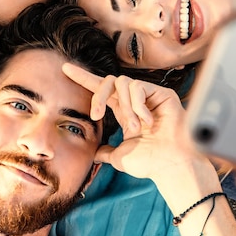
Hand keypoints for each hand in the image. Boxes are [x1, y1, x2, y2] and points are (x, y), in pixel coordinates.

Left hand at [62, 63, 218, 208]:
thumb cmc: (151, 163)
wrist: (171, 166)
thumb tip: (93, 153)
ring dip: (124, 108)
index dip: (83, 79)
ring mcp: (149, 96)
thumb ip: (105, 151)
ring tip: (136, 127)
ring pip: (122, 84)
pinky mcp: (161, 93)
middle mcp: (135, 101)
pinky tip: (148, 121)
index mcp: (125, 112)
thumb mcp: (120, 157)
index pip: (101, 90)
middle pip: (107, 81)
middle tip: (96, 115)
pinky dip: (138, 105)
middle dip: (97, 96)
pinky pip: (138, 87)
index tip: (65, 69)